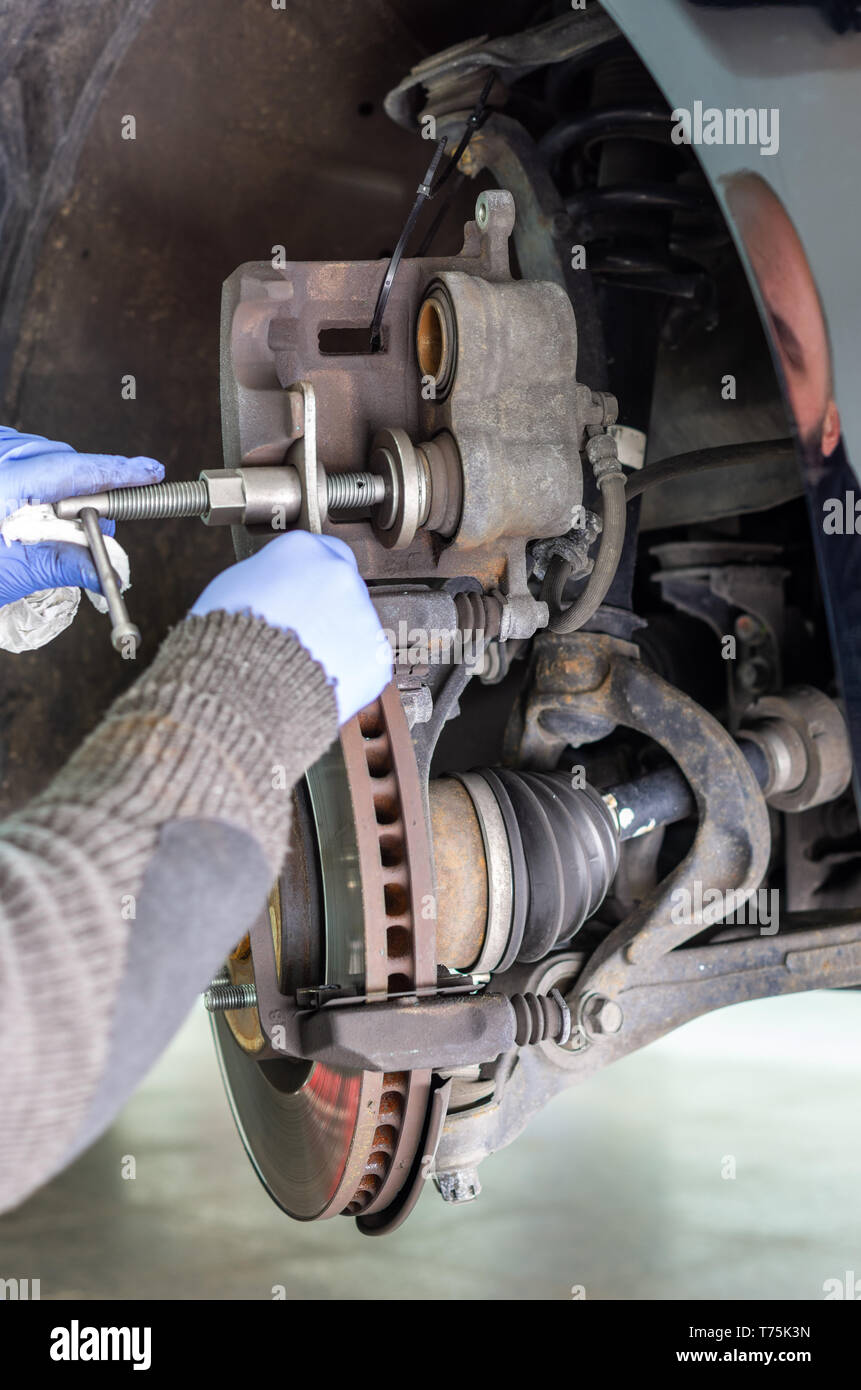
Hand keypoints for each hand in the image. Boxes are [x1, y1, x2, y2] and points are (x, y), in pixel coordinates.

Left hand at [0, 426, 163, 605]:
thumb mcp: (10, 573)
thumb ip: (62, 564)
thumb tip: (105, 569)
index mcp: (2, 482)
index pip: (72, 470)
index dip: (116, 472)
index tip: (148, 471)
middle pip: (58, 459)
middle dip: (86, 489)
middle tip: (99, 528)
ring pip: (36, 454)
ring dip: (57, 482)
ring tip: (57, 522)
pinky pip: (13, 453)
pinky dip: (31, 473)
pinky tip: (30, 502)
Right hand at [191, 530, 391, 723]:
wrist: (239, 692)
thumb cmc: (226, 642)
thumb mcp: (233, 585)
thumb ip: (270, 576)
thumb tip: (279, 585)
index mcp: (302, 550)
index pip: (324, 552)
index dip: (313, 579)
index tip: (308, 594)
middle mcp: (338, 575)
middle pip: (342, 590)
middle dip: (327, 612)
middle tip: (299, 637)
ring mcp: (362, 616)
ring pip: (355, 629)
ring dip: (338, 644)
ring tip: (301, 665)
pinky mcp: (375, 658)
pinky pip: (366, 665)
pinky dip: (348, 676)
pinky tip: (317, 681)